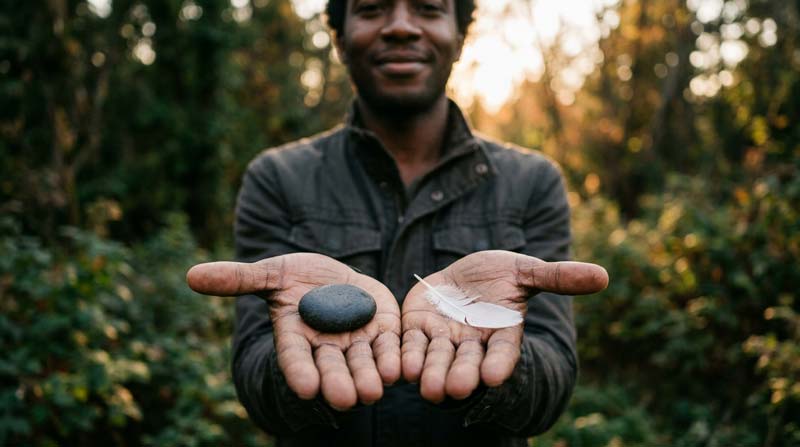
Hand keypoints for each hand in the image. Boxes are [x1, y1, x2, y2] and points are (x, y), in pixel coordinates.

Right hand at [186, 253, 400, 409]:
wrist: (337, 275)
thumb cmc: (299, 277)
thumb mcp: (272, 273)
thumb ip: (239, 279)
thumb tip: (191, 276)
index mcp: (296, 336)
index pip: (295, 358)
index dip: (299, 371)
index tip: (306, 387)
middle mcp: (326, 347)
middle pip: (331, 369)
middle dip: (337, 383)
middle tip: (344, 398)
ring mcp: (357, 343)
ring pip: (363, 365)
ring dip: (369, 378)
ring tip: (373, 390)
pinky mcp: (385, 332)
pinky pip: (391, 349)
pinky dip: (395, 360)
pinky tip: (400, 369)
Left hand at [401, 250, 607, 402]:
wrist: (461, 274)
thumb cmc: (499, 274)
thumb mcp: (525, 270)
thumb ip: (558, 277)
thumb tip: (604, 276)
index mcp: (501, 331)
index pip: (502, 351)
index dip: (498, 363)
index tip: (493, 376)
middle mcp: (472, 342)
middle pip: (467, 363)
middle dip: (462, 375)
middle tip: (456, 388)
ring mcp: (443, 339)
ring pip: (436, 359)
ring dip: (432, 373)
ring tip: (429, 387)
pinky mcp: (416, 330)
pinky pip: (409, 346)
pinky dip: (405, 356)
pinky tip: (400, 366)